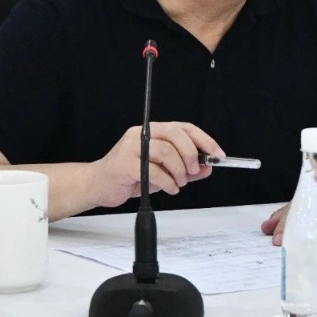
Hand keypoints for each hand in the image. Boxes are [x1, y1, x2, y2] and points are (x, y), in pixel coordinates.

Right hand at [87, 121, 223, 208]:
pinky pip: (153, 171)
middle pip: (176, 135)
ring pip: (166, 151)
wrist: (98, 185)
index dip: (204, 140)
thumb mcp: (162, 171)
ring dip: (179, 170)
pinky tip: (169, 188)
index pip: (184, 128)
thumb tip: (207, 167)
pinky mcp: (124, 163)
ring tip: (179, 182)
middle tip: (194, 171)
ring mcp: (131, 147)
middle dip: (191, 154)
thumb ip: (185, 168)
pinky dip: (167, 182)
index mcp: (153, 131)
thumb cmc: (129, 176)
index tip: (218, 155)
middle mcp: (142, 134)